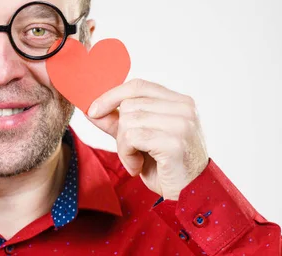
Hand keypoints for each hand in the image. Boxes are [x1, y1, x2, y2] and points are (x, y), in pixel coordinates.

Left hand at [87, 79, 208, 200]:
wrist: (190, 195)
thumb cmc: (166, 167)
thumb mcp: (139, 139)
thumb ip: (118, 122)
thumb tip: (92, 110)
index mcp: (179, 101)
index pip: (138, 86)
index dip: (112, 95)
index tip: (94, 110)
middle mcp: (184, 108)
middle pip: (130, 105)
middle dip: (120, 130)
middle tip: (129, 151)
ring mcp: (181, 124)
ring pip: (128, 120)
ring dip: (123, 146)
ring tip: (136, 160)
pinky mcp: (174, 142)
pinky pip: (132, 137)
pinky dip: (127, 154)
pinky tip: (138, 166)